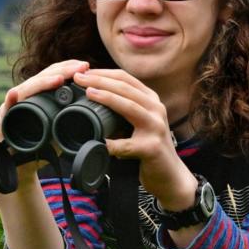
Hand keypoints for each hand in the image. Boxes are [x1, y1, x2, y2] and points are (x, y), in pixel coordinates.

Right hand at [0, 60, 90, 170]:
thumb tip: (104, 118)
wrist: (22, 168)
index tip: (86, 66)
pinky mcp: (4, 123)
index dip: (68, 68)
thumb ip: (75, 119)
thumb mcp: (62, 129)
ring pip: (26, 90)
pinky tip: (14, 95)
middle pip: (41, 78)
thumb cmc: (43, 147)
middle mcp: (24, 97)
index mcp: (38, 95)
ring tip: (59, 79)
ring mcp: (12, 108)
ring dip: (42, 84)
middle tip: (81, 68)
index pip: (53, 74)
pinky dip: (11, 101)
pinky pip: (7, 111)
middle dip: (62, 71)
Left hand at [72, 69, 196, 209]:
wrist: (170, 175)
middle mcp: (156, 109)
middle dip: (100, 80)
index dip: (103, 72)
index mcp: (150, 100)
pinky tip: (98, 141)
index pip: (125, 78)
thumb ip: (120, 111)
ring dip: (107, 98)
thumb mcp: (137, 123)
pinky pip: (127, 144)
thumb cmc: (148, 148)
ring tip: (89, 93)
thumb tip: (88, 103)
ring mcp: (157, 127)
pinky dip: (111, 143)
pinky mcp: (153, 148)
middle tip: (79, 78)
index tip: (82, 72)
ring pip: (130, 106)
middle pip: (125, 88)